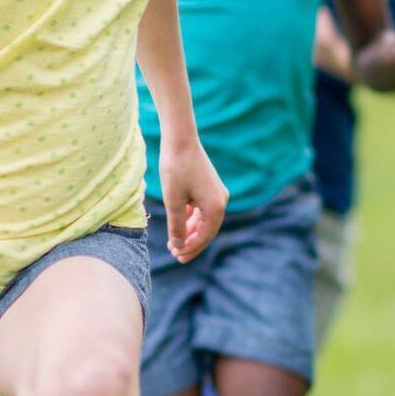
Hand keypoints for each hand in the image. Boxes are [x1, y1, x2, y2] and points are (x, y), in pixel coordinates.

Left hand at [158, 139, 227, 263]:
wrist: (180, 140)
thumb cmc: (176, 169)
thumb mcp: (173, 201)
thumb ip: (176, 226)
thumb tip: (177, 245)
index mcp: (216, 206)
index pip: (204, 235)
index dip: (190, 248)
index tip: (176, 255)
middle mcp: (221, 200)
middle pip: (207, 230)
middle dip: (191, 243)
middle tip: (176, 255)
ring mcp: (216, 193)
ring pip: (204, 220)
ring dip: (190, 231)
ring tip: (175, 242)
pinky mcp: (209, 187)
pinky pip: (202, 209)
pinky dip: (191, 218)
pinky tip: (179, 223)